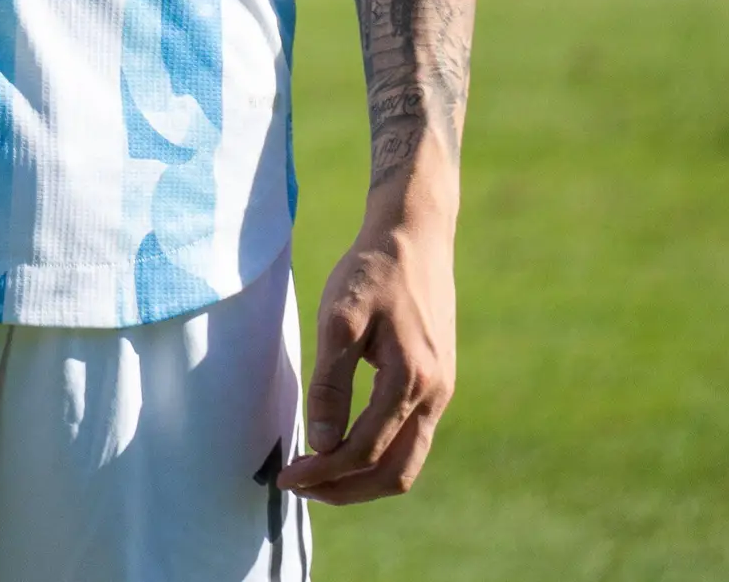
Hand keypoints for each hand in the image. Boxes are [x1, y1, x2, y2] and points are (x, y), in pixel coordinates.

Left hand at [283, 201, 459, 502]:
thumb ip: (331, 382)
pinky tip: (344, 448)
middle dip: (345, 489)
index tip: (287, 477)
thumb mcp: (340, 318)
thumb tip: (322, 440)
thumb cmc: (372, 272)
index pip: (366, 451)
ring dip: (362, 479)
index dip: (325, 472)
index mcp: (412, 381)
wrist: (415, 238)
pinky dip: (379, 457)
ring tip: (318, 477)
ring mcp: (441, 393)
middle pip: (395, 473)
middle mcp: (435, 396)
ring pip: (408, 462)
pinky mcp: (437, 385)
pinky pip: (411, 440)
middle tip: (299, 487)